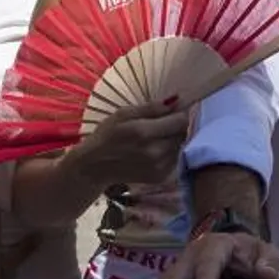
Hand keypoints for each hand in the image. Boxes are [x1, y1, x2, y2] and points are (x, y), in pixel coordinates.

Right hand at [69, 98, 193, 187]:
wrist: (95, 167)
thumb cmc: (107, 136)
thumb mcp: (123, 114)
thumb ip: (151, 108)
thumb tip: (176, 100)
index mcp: (144, 132)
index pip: (181, 120)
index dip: (180, 113)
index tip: (174, 111)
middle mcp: (155, 152)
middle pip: (184, 133)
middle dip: (177, 126)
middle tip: (163, 125)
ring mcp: (159, 167)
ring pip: (181, 146)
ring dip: (174, 140)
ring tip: (157, 138)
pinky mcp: (161, 177)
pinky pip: (176, 159)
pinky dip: (170, 153)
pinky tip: (155, 150)